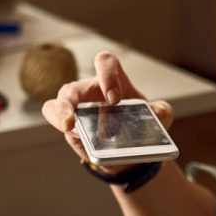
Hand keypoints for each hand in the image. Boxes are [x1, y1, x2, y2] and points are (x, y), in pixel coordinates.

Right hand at [40, 51, 174, 169]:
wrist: (131, 152)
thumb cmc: (142, 126)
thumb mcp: (159, 117)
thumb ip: (162, 110)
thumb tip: (156, 112)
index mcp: (114, 81)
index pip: (106, 63)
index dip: (107, 75)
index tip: (115, 99)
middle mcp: (91, 90)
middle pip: (75, 86)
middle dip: (73, 100)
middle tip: (77, 118)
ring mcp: (76, 106)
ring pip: (60, 100)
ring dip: (61, 112)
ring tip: (68, 127)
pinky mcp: (67, 122)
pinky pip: (53, 114)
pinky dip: (58, 121)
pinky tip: (72, 134)